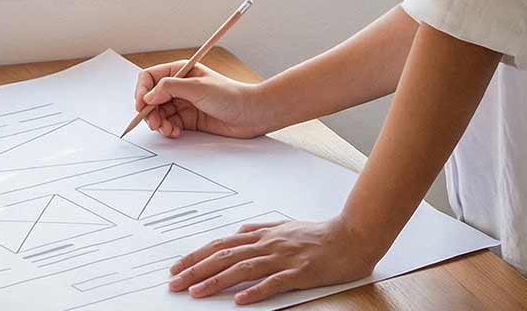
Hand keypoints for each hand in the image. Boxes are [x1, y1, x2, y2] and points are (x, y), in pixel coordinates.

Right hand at [132, 61, 275, 138]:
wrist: (251, 114)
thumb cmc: (230, 96)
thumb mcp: (198, 88)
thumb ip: (170, 88)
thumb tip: (148, 95)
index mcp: (180, 71)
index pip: (150, 77)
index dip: (142, 90)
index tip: (141, 105)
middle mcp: (179, 86)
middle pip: (151, 97)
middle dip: (149, 111)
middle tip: (155, 123)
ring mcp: (183, 103)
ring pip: (158, 113)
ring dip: (158, 122)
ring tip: (167, 130)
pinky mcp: (188, 119)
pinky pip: (169, 124)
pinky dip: (167, 129)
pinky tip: (175, 132)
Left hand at [166, 216, 385, 304]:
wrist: (352, 235)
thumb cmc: (319, 234)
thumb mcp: (285, 225)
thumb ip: (261, 227)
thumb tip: (240, 230)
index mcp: (262, 234)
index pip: (221, 245)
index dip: (196, 256)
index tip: (177, 268)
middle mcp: (268, 243)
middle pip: (224, 256)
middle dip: (196, 270)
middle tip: (174, 283)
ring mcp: (283, 257)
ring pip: (243, 269)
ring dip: (216, 281)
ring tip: (196, 293)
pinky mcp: (300, 272)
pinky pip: (274, 282)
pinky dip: (255, 291)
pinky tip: (239, 300)